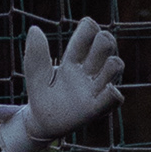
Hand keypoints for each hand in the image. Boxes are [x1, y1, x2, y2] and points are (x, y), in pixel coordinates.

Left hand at [0, 20, 123, 151]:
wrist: (42, 123)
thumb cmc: (42, 94)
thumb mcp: (36, 74)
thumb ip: (35, 55)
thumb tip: (34, 29)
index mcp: (74, 58)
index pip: (90, 32)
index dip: (89, 28)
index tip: (77, 41)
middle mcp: (89, 70)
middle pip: (107, 43)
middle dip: (105, 40)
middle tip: (88, 55)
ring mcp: (95, 88)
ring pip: (116, 65)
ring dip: (110, 64)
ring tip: (93, 74)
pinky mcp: (97, 108)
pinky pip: (114, 96)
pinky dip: (111, 92)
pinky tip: (102, 91)